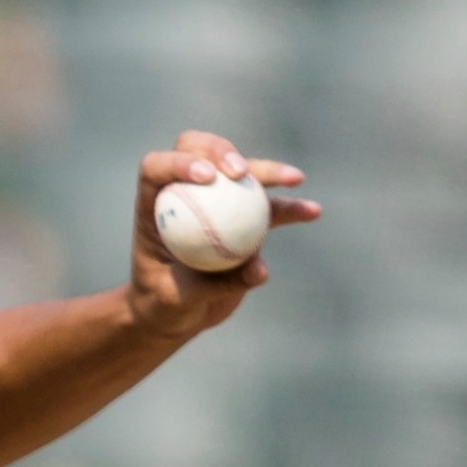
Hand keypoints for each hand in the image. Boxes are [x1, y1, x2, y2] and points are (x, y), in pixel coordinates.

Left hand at [127, 130, 317, 340]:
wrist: (176, 314)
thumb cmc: (162, 304)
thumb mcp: (176, 299)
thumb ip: (214, 284)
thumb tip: (259, 270)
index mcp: (154, 206)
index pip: (157, 169)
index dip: (179, 162)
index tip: (206, 177)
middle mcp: (184, 194)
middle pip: (199, 152)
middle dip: (220, 151)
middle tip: (240, 172)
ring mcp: (214, 202)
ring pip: (240, 173)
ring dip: (267, 171)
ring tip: (294, 179)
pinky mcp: (241, 218)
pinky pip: (268, 207)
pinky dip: (291, 207)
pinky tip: (312, 211)